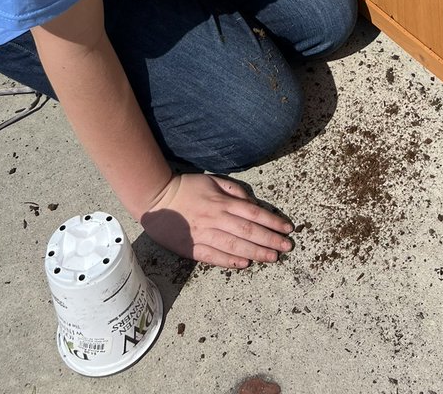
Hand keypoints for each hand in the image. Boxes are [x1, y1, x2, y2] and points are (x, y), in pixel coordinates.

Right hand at [140, 173, 293, 268]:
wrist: (155, 198)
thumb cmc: (186, 187)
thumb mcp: (212, 180)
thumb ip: (233, 191)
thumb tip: (251, 204)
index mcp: (222, 202)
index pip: (254, 214)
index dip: (272, 222)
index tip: (287, 229)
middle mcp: (216, 219)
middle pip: (249, 231)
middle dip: (270, 240)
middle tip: (287, 247)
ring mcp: (204, 235)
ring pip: (235, 246)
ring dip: (256, 253)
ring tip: (272, 258)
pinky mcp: (192, 248)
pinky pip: (214, 257)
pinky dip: (230, 261)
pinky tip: (245, 263)